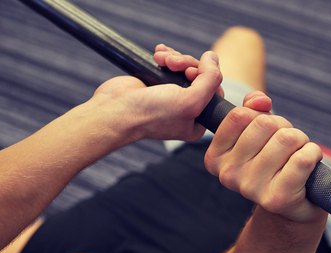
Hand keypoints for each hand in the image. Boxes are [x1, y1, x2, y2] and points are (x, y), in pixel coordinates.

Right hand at [92, 45, 222, 141]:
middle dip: (187, 64)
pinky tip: (158, 53)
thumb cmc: (150, 114)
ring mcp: (171, 95)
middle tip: (172, 64)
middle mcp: (186, 109)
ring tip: (161, 59)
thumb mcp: (190, 101)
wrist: (115, 110)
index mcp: (197, 122)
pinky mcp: (158, 83)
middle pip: (201, 75)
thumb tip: (213, 57)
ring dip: (175, 58)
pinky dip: (166, 55)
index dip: (207, 76)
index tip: (189, 75)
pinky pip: (171, 63)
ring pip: (185, 66)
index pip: (215, 91)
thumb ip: (210, 80)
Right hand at [204, 92, 324, 222]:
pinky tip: (309, 163)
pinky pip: (302, 159)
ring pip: (286, 139)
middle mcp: (228, 175)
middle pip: (265, 124)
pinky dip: (313, 153)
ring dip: (300, 140)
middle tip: (287, 144)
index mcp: (215, 158)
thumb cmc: (272, 162)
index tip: (266, 131)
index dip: (260, 115)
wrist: (291, 205)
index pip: (240, 116)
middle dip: (283, 127)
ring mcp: (251, 189)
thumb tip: (261, 101)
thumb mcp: (255, 133)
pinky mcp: (277, 199)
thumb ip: (251, 108)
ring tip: (296, 154)